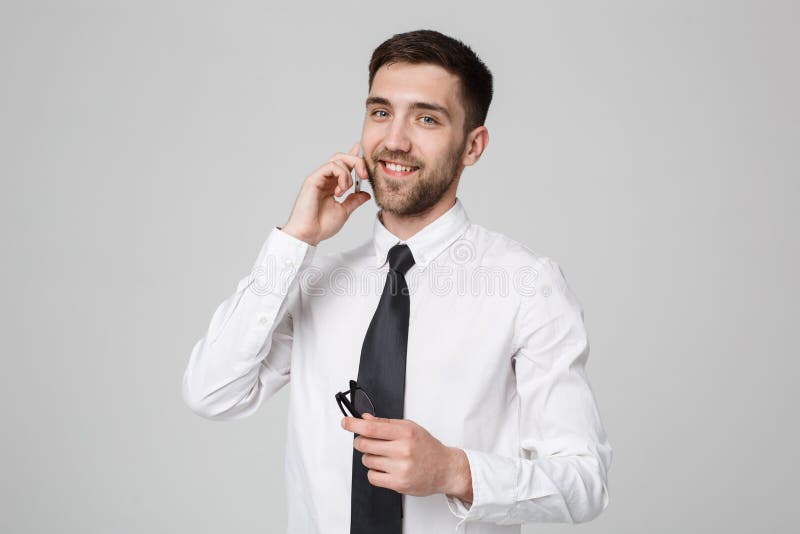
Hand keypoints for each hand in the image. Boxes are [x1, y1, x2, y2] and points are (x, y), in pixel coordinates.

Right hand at [282, 142, 371, 245]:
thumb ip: (354, 201)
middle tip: (364, 175)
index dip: (353, 157)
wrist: (309, 234)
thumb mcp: (344, 211)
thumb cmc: (321, 225)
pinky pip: (331, 166)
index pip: (343, 166)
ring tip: (346, 190)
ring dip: (348, 173)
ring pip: (338, 160)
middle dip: (357, 162)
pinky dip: (341, 175)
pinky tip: (340, 189)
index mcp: (331, 185)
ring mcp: (319, 178)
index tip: (361, 152)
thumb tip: (366, 194)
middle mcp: (325, 179)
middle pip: (342, 158)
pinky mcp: (313, 179)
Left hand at [342, 413, 472, 501]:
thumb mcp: (410, 428)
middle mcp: (402, 450)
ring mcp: (400, 468)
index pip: (371, 428)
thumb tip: (365, 418)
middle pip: (364, 444)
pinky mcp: (398, 484)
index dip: (354, 424)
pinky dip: (374, 472)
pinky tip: (385, 468)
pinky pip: (372, 477)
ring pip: (367, 461)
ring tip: (384, 456)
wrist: (445, 469)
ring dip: (370, 457)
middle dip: (360, 442)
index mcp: (405, 432)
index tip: (345, 422)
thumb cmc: (428, 447)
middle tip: (366, 441)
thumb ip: (386, 423)